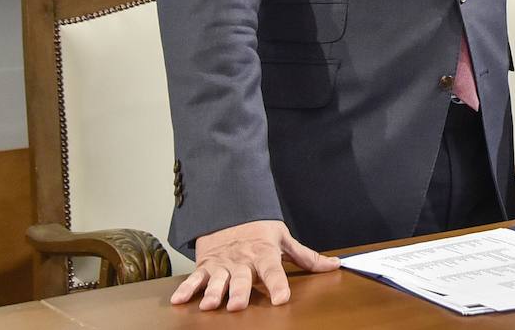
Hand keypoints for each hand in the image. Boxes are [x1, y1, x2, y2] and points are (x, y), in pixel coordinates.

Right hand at [170, 219, 339, 311]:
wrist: (230, 208)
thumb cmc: (260, 228)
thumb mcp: (284, 239)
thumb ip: (307, 257)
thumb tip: (336, 265)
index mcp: (263, 254)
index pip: (273, 271)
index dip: (278, 285)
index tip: (282, 298)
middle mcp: (242, 260)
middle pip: (241, 279)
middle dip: (238, 292)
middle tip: (237, 306)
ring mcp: (222, 263)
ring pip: (217, 280)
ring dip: (212, 292)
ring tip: (208, 305)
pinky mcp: (206, 266)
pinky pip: (194, 278)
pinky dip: (186, 289)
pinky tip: (178, 301)